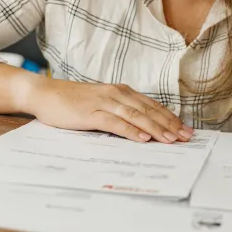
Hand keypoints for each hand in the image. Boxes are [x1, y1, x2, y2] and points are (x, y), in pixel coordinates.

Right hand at [24, 78, 193, 143]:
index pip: (152, 105)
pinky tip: (143, 139)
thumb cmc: (72, 102)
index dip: (170, 118)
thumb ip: (119, 113)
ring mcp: (104, 102)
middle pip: (149, 110)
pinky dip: (131, 131)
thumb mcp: (101, 104)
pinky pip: (115, 122)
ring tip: (171, 140)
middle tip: (187, 138)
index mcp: (121, 91)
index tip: (186, 130)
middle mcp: (117, 94)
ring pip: (137, 116)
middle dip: (170, 125)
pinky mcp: (91, 113)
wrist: (44, 94)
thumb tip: (141, 129)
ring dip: (156, 129)